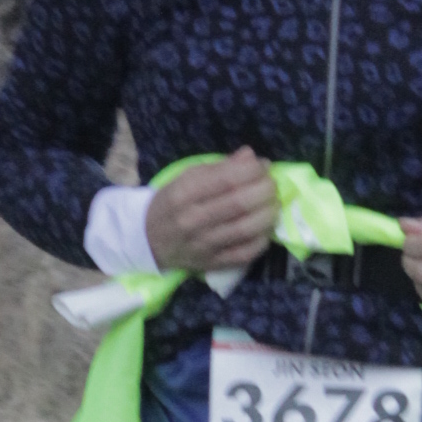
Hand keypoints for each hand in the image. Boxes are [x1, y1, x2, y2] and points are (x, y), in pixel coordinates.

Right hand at [141, 150, 281, 275]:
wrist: (149, 240)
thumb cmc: (171, 203)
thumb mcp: (186, 178)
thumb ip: (220, 167)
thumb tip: (252, 157)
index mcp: (184, 193)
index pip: (227, 178)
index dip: (254, 169)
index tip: (263, 165)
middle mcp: (193, 220)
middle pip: (241, 202)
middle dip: (266, 189)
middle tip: (271, 184)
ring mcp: (204, 244)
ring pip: (248, 228)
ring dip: (269, 212)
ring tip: (272, 203)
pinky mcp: (213, 263)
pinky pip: (247, 252)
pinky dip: (263, 238)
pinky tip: (265, 227)